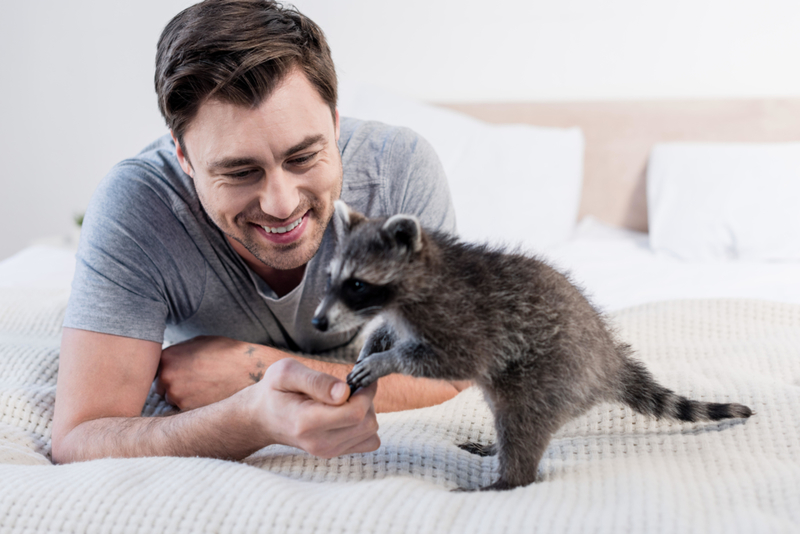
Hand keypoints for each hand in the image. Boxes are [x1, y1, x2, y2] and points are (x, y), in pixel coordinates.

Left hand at [157, 335, 271, 409]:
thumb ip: (179, 351)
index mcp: (167, 357)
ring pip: (172, 400)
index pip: (156, 369)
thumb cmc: (227, 353)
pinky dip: (194, 406)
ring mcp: (176, 395)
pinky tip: (208, 397)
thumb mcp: (200, 342)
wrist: (249, 370)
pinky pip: (184, 410)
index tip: (181, 372)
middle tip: (194, 382)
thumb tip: (169, 359)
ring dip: (183, 397)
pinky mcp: (187, 410)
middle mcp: (166, 377)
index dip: (169, 371)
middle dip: (173, 385)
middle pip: (161, 387)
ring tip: (204, 389)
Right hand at [248, 358, 379, 457]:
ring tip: (346, 399)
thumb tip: (344, 392)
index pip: (355, 413)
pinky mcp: (335, 453)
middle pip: (367, 424)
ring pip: (371, 433)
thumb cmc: (274, 391)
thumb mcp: (286, 372)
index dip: (366, 392)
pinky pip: (368, 442)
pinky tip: (348, 412)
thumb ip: (316, 381)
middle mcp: (319, 443)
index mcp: (306, 422)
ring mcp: (328, 452)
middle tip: (351, 386)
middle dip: (367, 400)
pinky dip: (364, 425)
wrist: (261, 418)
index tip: (360, 376)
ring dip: (367, 412)